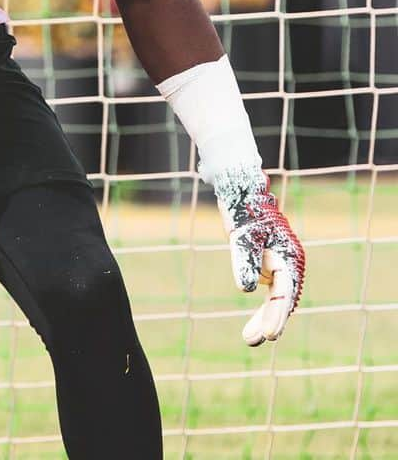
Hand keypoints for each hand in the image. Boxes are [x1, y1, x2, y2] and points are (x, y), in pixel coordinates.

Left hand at [212, 166, 304, 345]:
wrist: (241, 191)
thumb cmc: (243, 210)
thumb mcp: (242, 235)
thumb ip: (245, 261)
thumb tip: (244, 290)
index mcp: (289, 257)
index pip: (284, 293)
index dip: (276, 315)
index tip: (269, 335)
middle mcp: (288, 264)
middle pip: (283, 300)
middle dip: (270, 321)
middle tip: (252, 340)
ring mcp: (279, 266)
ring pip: (277, 299)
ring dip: (266, 318)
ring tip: (249, 340)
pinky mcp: (268, 265)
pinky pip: (270, 293)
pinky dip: (264, 308)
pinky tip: (256, 326)